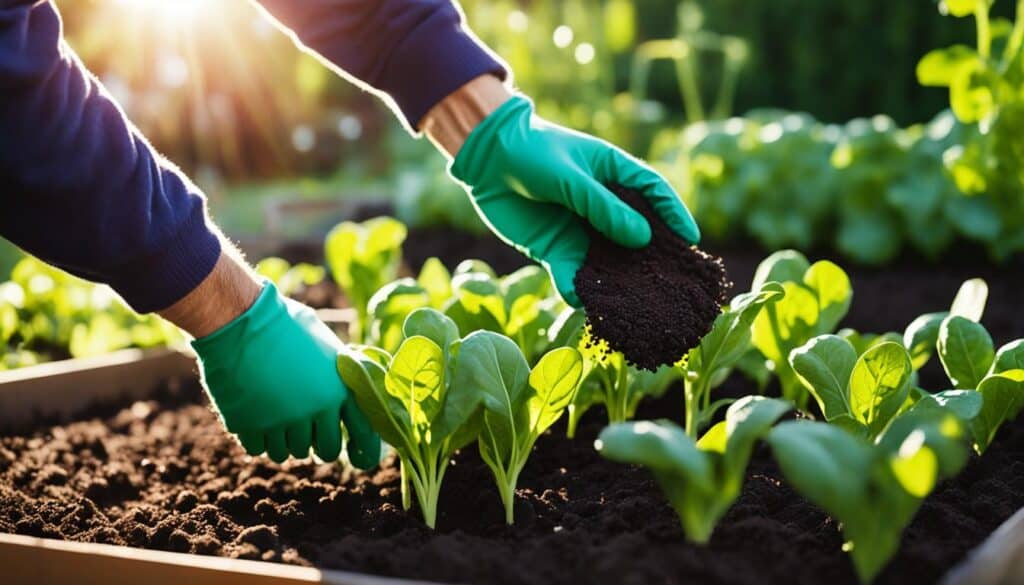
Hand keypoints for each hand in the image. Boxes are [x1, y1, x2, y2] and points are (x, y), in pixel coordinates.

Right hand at [189, 282, 380, 466]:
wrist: (239, 319)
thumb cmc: (284, 324)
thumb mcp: (325, 344)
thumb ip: (339, 375)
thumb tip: (354, 396)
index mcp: (338, 389)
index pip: (363, 434)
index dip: (363, 449)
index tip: (356, 454)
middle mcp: (314, 409)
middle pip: (327, 451)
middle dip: (318, 444)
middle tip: (306, 430)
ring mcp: (280, 420)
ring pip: (290, 453)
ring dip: (285, 440)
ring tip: (276, 414)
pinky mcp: (248, 425)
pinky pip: (258, 450)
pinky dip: (257, 439)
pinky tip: (254, 416)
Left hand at [425, 79, 698, 306]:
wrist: (486, 161)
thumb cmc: (532, 153)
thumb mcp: (569, 176)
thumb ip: (603, 206)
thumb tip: (643, 238)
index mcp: (613, 173)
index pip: (654, 193)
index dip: (674, 215)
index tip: (691, 239)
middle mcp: (602, 205)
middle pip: (636, 234)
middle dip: (653, 258)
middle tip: (673, 283)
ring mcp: (580, 229)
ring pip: (607, 260)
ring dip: (619, 281)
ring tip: (636, 304)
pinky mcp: (555, 248)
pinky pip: (573, 274)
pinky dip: (579, 290)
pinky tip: (587, 305)